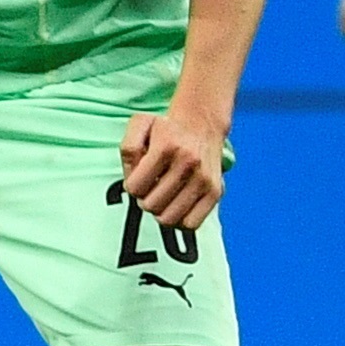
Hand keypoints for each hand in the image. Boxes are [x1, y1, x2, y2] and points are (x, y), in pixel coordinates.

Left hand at [121, 108, 226, 230]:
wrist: (203, 122)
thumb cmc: (168, 128)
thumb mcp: (139, 126)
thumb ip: (128, 150)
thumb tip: (132, 181)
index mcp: (167, 147)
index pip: (136, 188)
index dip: (132, 186)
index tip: (139, 179)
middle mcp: (188, 164)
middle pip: (152, 205)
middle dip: (145, 200)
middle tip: (150, 189)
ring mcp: (204, 180)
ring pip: (170, 218)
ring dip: (161, 212)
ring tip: (163, 198)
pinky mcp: (216, 191)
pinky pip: (192, 223)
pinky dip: (180, 220)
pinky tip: (177, 206)